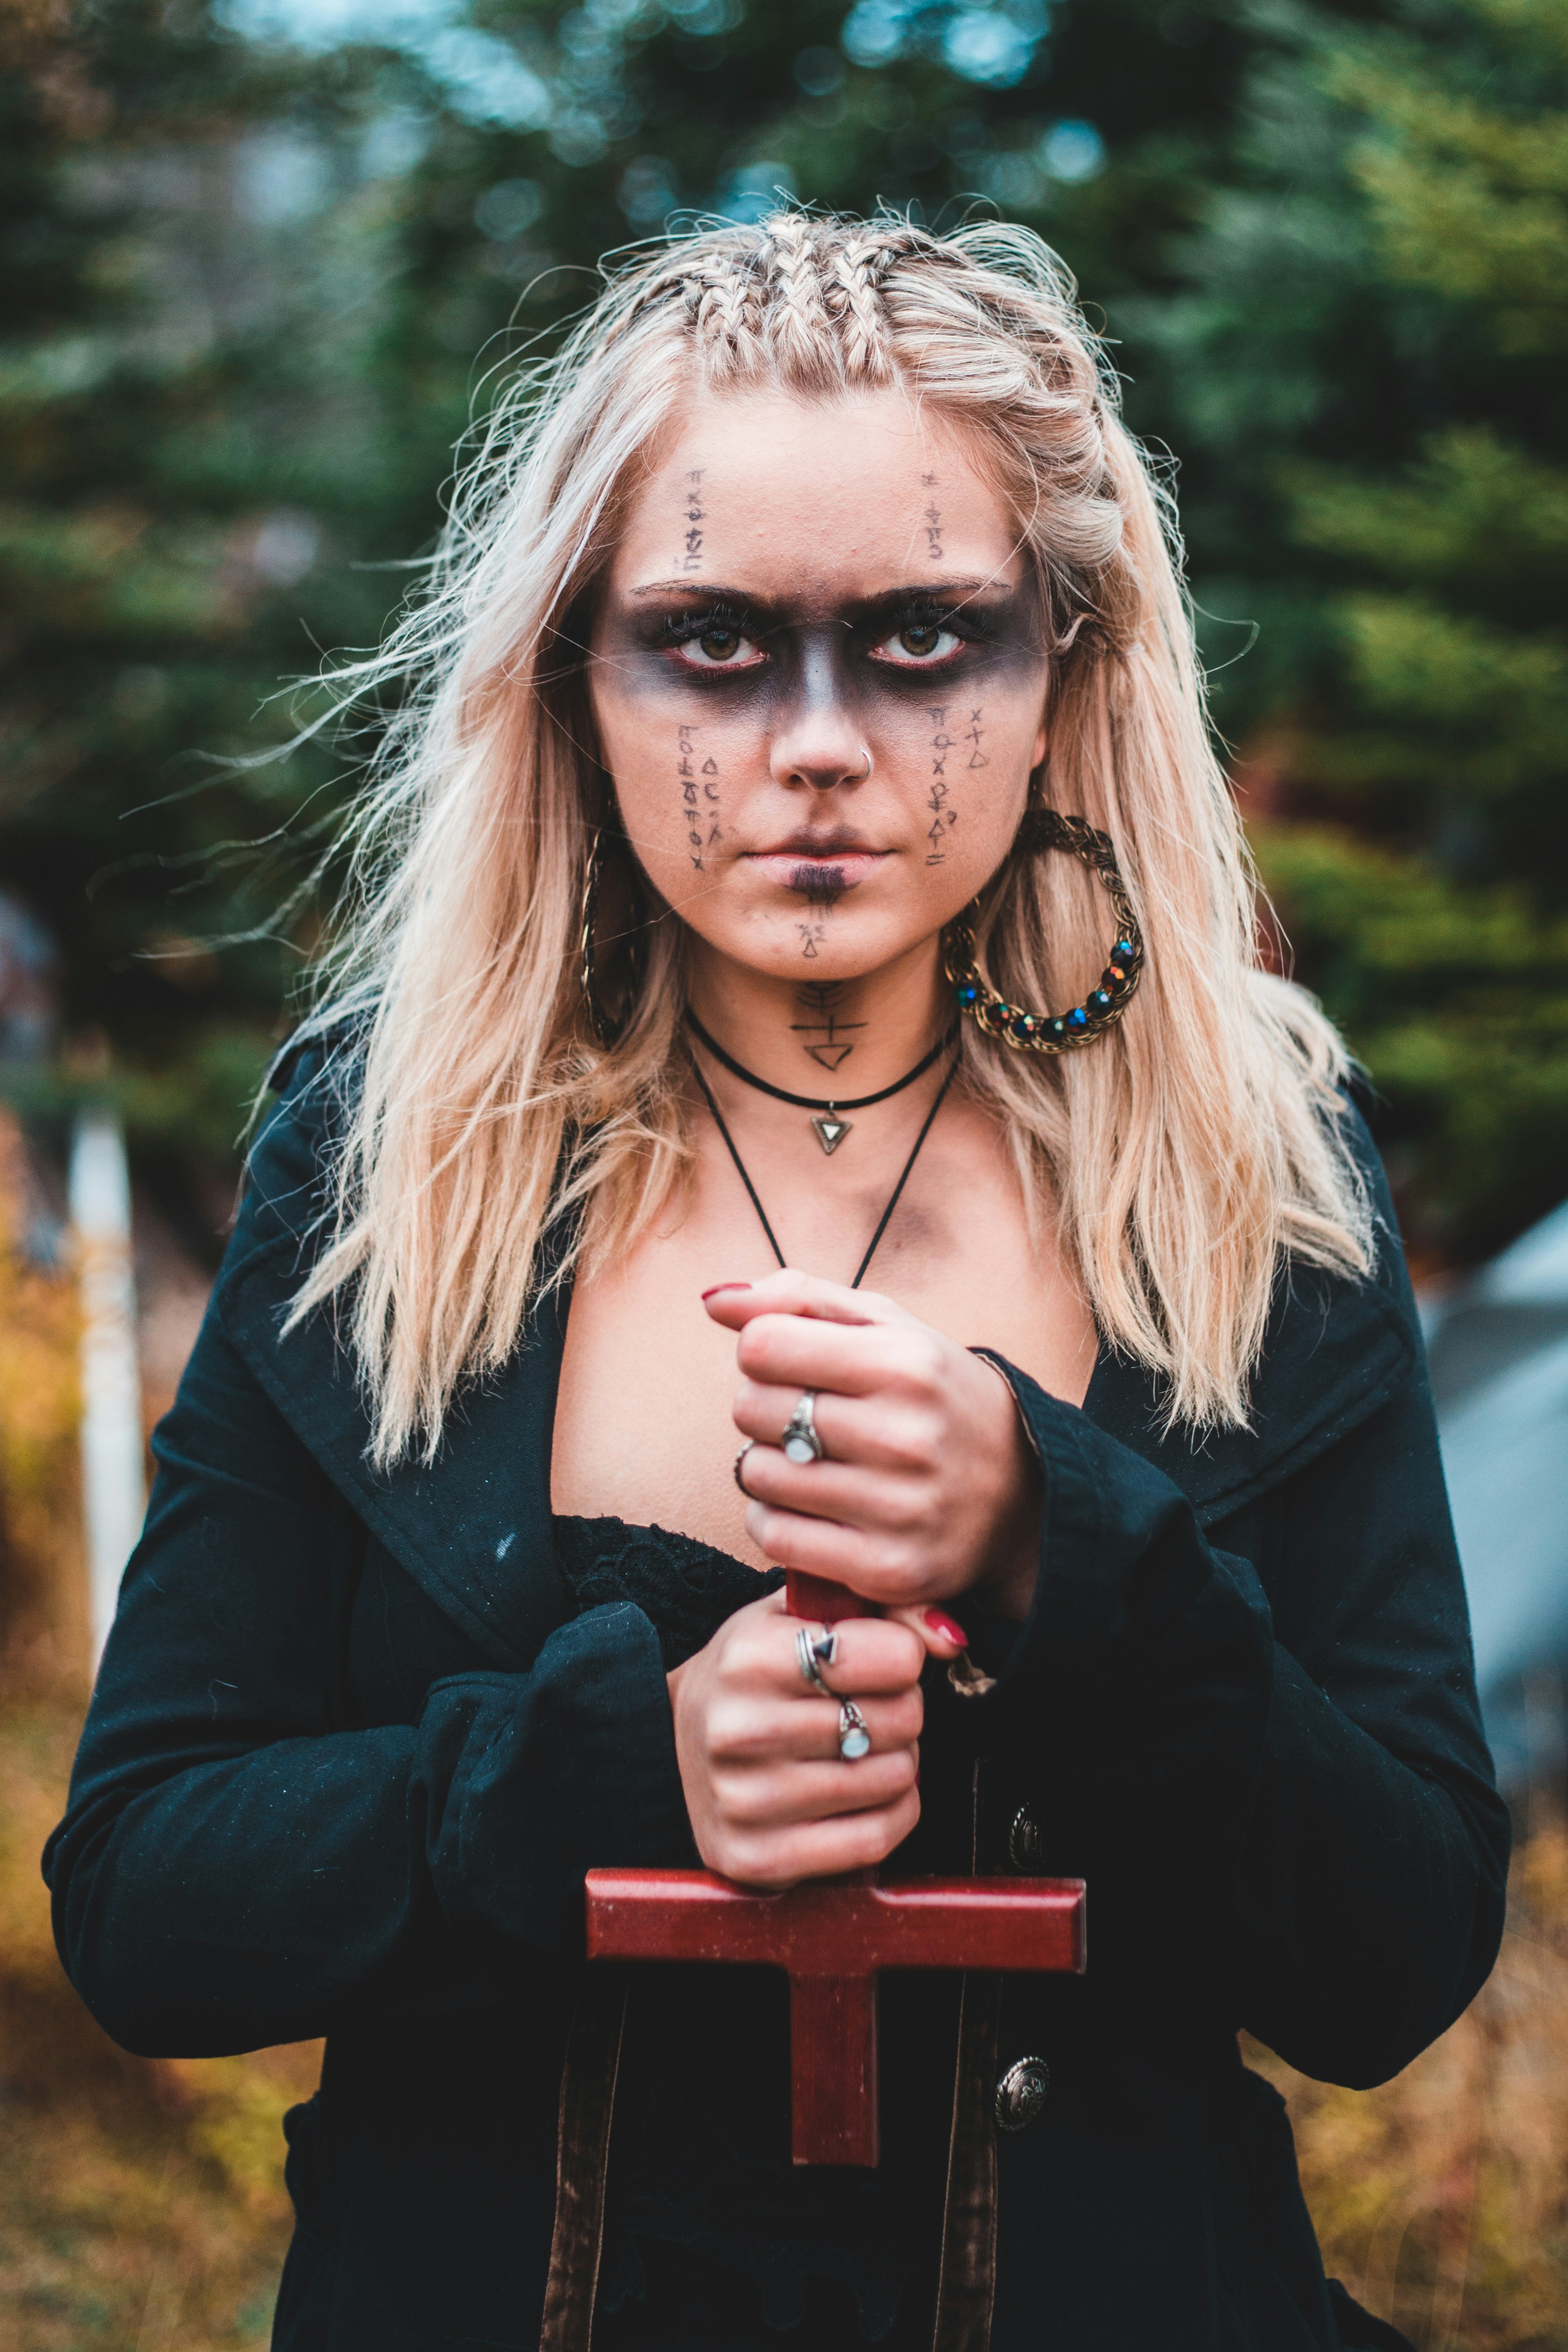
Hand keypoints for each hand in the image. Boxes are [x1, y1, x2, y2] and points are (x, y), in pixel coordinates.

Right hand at [667, 1590, 924, 1886]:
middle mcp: (739, 1729)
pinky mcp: (756, 1857)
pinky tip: (864, 1793)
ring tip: (861, 1748)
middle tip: (870, 1708)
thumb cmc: (758, 1673)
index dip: (903, 1658)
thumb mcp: (802, 1616)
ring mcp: (745, 1800)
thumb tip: (950, 1639)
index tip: (883, 1661)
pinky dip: (892, 1813)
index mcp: (749, 1656)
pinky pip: (877, 1838)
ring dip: (897, 1761)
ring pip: (895, 1779)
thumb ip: (882, 1608)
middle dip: (902, 1711)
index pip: (890, 1656)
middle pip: (899, 1719)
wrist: (678, 1740)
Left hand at [706, 1269, 1041, 1618]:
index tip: (795, 1366)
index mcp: (907, 1362)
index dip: (764, 1353)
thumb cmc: (934, 1395)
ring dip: (767, 1466)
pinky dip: (775, 1520)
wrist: (1023, 1491)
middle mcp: (907, 1435)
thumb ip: (799, 1300)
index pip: (762, 1345)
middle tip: (805, 1417)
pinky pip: (775, 1538)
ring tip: (810, 1461)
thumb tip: (714, 1300)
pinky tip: (809, 1507)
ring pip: (758, 1475)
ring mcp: (900, 1509)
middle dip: (765, 1408)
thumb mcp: (887, 1328)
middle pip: (752, 1409)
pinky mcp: (888, 1569)